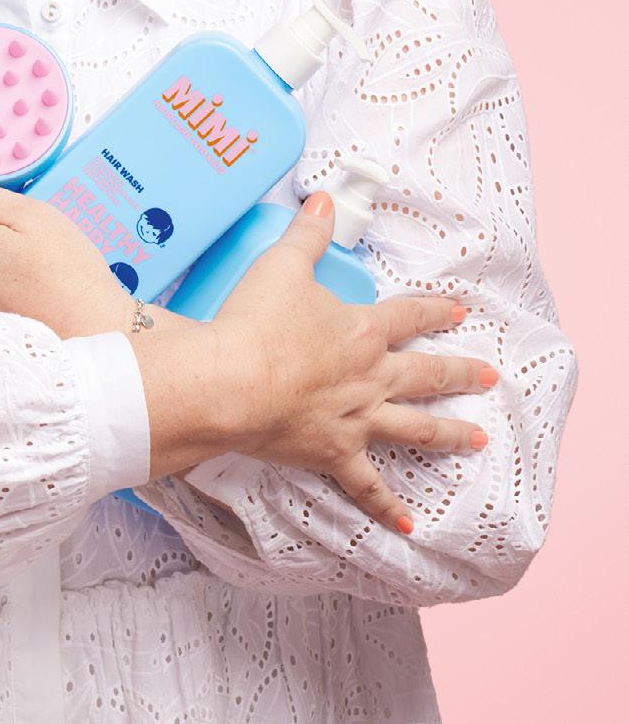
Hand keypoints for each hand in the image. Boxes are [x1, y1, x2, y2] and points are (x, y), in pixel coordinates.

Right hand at [209, 191, 496, 533]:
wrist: (231, 384)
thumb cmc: (255, 322)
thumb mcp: (282, 265)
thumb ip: (308, 233)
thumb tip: (325, 200)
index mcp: (362, 332)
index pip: (410, 316)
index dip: (435, 311)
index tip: (460, 312)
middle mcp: (370, 378)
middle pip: (426, 375)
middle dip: (460, 374)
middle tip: (491, 377)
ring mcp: (356, 420)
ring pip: (414, 428)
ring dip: (449, 433)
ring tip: (479, 440)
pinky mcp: (332, 454)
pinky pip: (366, 485)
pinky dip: (386, 505)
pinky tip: (408, 523)